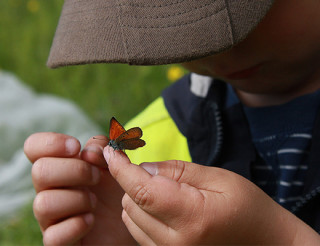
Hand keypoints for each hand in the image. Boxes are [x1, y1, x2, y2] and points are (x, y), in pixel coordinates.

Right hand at [24, 132, 134, 244]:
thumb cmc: (116, 187)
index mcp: (59, 166)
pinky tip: (91, 220)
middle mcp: (50, 190)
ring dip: (77, 199)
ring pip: (43, 204)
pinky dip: (75, 226)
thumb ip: (101, 148)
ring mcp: (52, 217)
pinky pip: (53, 237)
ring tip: (95, 202)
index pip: (34, 147)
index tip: (76, 147)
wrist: (131, 220)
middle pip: (39, 171)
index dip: (50, 142)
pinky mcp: (60, 240)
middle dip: (75, 170)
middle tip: (96, 177)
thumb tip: (87, 152)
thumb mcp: (114, 161)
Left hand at [104, 146, 319, 244]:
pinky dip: (141, 213)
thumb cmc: (246, 205)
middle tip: (154, 170)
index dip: (122, 169)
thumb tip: (143, 166)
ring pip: (131, 218)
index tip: (112, 151)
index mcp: (193, 217)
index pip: (143, 191)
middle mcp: (177, 243)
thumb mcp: (217, 177)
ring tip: (162, 189)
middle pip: (132, 204)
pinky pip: (139, 232)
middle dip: (134, 181)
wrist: (263, 241)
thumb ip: (176, 171)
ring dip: (136, 197)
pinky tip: (160, 205)